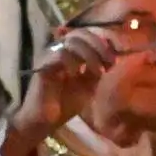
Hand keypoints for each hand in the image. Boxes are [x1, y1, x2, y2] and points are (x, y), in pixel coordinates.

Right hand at [5, 25, 121, 155]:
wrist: (44, 121)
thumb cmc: (64, 104)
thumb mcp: (88, 86)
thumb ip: (98, 70)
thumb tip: (113, 57)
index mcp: (70, 52)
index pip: (87, 35)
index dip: (102, 43)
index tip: (113, 61)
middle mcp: (58, 49)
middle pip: (80, 33)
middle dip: (99, 46)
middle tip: (108, 64)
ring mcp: (49, 55)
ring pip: (71, 41)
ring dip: (89, 54)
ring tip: (96, 71)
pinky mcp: (42, 65)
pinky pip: (59, 54)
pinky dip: (72, 62)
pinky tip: (77, 74)